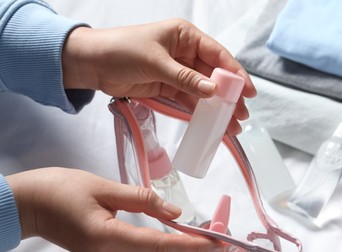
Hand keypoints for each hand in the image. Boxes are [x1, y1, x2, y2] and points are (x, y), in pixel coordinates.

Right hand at [6, 167, 229, 251]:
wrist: (31, 204)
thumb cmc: (62, 190)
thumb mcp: (103, 188)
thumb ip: (141, 199)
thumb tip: (175, 213)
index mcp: (109, 240)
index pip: (160, 248)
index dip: (192, 248)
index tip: (219, 245)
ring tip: (212, 250)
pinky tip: (182, 247)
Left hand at [62, 19, 255, 134]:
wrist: (92, 64)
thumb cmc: (123, 51)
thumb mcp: (157, 62)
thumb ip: (185, 78)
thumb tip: (214, 90)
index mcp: (185, 36)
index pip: (217, 55)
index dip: (235, 73)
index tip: (248, 92)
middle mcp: (184, 52)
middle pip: (212, 75)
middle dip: (227, 95)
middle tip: (241, 115)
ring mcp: (175, 71)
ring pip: (201, 90)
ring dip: (214, 106)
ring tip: (229, 125)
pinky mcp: (166, 87)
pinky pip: (186, 99)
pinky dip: (197, 110)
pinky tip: (209, 122)